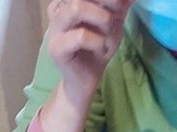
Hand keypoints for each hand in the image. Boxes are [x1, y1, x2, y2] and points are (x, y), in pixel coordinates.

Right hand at [40, 0, 132, 131]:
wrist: (87, 79)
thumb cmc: (98, 46)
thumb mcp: (114, 20)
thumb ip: (120, 4)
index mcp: (68, 0)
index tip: (121, 5)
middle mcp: (58, 9)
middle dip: (107, 0)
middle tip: (118, 15)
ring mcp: (54, 28)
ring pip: (76, 8)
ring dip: (101, 19)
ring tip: (107, 35)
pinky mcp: (56, 48)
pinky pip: (80, 36)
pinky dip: (97, 42)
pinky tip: (100, 50)